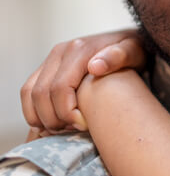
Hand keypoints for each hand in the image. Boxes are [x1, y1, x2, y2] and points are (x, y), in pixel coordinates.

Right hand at [21, 29, 145, 134]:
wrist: (128, 43)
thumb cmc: (133, 51)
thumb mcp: (134, 51)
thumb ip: (120, 56)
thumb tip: (95, 67)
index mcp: (79, 49)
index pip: (59, 88)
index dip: (66, 113)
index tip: (84, 127)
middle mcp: (60, 51)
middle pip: (41, 94)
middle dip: (53, 119)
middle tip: (73, 132)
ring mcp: (51, 59)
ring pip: (29, 93)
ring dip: (41, 117)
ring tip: (63, 130)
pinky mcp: (47, 68)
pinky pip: (29, 92)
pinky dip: (34, 111)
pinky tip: (53, 124)